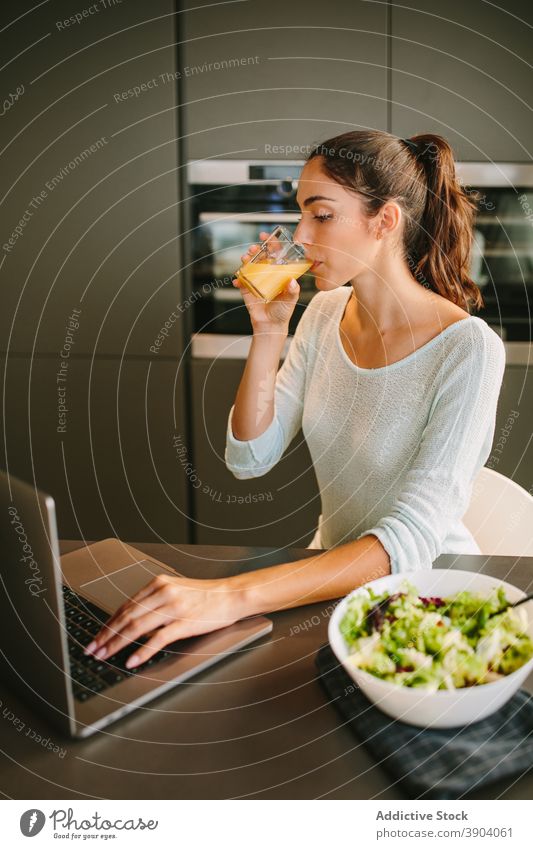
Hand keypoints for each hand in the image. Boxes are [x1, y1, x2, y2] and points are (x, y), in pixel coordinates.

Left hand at [83, 574, 246, 668]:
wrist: (232, 594)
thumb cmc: (207, 596)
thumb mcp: (177, 590)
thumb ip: (156, 601)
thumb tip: (133, 620)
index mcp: (158, 584)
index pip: (125, 606)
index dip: (108, 623)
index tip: (96, 636)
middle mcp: (163, 593)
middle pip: (126, 616)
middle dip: (106, 635)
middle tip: (92, 649)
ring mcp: (173, 608)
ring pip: (136, 627)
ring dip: (116, 644)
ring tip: (104, 655)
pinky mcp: (185, 622)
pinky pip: (157, 639)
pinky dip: (141, 651)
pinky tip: (131, 660)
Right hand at [233, 230, 300, 332]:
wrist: (270, 325)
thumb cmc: (283, 311)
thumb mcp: (291, 300)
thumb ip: (293, 291)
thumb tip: (292, 281)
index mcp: (279, 274)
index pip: (276, 254)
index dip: (271, 244)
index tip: (266, 236)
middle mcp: (267, 274)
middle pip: (261, 257)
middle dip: (256, 250)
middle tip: (254, 248)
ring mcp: (256, 280)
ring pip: (250, 265)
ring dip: (246, 260)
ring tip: (245, 258)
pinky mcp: (247, 289)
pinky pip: (241, 280)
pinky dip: (238, 279)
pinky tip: (238, 280)